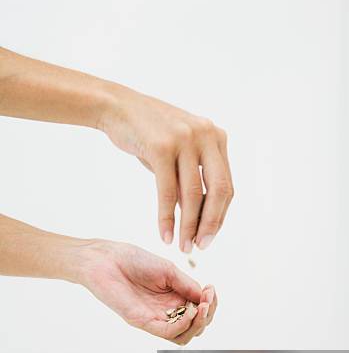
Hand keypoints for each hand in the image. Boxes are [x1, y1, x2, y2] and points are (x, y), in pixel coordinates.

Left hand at [80, 239, 216, 343]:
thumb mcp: (168, 270)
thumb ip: (187, 285)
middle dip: (208, 315)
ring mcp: (155, 318)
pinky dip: (183, 325)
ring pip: (185, 335)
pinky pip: (168, 333)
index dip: (210, 304)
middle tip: (208, 299)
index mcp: (174, 298)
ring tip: (201, 307)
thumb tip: (206, 299)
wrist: (106, 260)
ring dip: (198, 323)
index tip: (211, 289)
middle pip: (195, 326)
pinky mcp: (143, 322)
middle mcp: (166, 312)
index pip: (199, 311)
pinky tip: (189, 311)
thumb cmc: (133, 260)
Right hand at [98, 85, 233, 250]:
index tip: (209, 236)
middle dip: (211, 224)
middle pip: (219, 191)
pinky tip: (165, 234)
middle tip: (202, 245)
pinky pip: (168, 192)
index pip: (227, 186)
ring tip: (183, 245)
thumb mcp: (180, 153)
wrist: (118, 107)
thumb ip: (193, 179)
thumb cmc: (149, 134)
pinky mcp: (161, 147)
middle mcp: (206, 136)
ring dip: (188, 226)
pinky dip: (167, 217)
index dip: (219, 216)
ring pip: (193, 194)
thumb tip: (201, 219)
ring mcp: (184, 139)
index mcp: (216, 138)